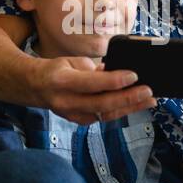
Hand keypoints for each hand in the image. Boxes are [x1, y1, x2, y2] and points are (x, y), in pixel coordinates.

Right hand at [30, 55, 153, 124]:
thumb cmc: (55, 70)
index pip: (92, 83)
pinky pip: (103, 117)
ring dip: (130, 107)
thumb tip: (117, 74)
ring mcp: (72, 114)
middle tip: (148, 91)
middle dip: (128, 98)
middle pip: (101, 103)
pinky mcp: (78, 121)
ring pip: (105, 114)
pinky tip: (136, 105)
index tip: (133, 75)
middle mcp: (66, 101)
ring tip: (149, 100)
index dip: (114, 80)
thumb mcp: (71, 61)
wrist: (33, 88)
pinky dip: (121, 111)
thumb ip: (94, 69)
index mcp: (62, 80)